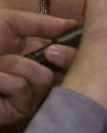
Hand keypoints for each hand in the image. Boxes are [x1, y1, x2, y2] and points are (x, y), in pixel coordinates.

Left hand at [0, 9, 76, 124]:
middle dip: (63, 58)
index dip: (74, 49)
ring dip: (17, 65)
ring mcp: (28, 94)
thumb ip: (41, 23)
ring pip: (45, 78)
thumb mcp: (8, 22)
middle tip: (48, 52)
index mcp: (36, 53)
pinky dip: (5, 80)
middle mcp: (37, 74)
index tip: (72, 37)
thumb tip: (73, 24)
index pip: (69, 54)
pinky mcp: (17, 110)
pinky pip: (24, 89)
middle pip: (69, 71)